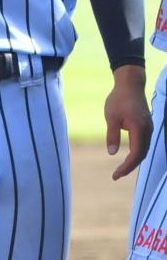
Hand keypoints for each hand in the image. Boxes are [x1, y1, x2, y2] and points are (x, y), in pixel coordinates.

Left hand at [105, 64, 151, 179]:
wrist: (130, 84)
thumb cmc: (119, 99)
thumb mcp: (111, 117)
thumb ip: (112, 135)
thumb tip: (112, 153)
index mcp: (139, 129)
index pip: (135, 155)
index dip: (126, 167)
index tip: (115, 175)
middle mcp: (147, 131)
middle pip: (141, 155)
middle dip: (130, 167)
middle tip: (116, 175)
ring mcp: (149, 128)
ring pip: (144, 150)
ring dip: (134, 160)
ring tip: (121, 169)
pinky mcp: (147, 126)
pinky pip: (144, 143)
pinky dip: (137, 152)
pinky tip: (128, 157)